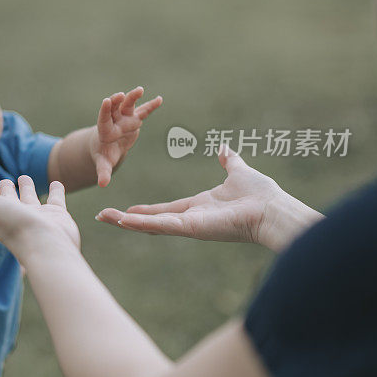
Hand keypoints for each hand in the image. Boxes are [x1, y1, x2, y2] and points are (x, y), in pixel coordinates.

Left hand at [0, 175, 79, 262]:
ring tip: (25, 178)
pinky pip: (56, 200)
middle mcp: (15, 215)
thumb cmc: (10, 226)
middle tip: (2, 180)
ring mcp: (37, 216)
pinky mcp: (57, 215)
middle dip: (5, 189)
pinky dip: (56, 191)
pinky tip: (57, 182)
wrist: (46, 244)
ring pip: (30, 198)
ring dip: (27, 188)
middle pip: (7, 198)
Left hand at [92, 87, 161, 186]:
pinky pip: (143, 112)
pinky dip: (151, 106)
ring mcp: (124, 119)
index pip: (104, 119)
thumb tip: (102, 184)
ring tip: (140, 90)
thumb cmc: (103, 154)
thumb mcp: (103, 163)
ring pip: (128, 105)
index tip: (107, 101)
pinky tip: (160, 99)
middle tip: (120, 95)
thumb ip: (103, 171)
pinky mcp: (134, 120)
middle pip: (115, 109)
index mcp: (105, 131)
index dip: (105, 110)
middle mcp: (114, 121)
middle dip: (117, 101)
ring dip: (133, 97)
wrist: (107, 146)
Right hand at [95, 145, 321, 251]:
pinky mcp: (192, 228)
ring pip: (151, 225)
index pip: (165, 210)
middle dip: (126, 220)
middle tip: (102, 217)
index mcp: (198, 208)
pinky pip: (163, 226)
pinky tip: (123, 221)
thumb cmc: (261, 194)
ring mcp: (189, 226)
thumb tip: (224, 148)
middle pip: (151, 220)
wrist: (273, 209)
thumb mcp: (238, 171)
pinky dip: (142, 224)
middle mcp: (190, 220)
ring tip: (103, 218)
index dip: (145, 210)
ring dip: (126, 223)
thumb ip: (229, 161)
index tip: (127, 210)